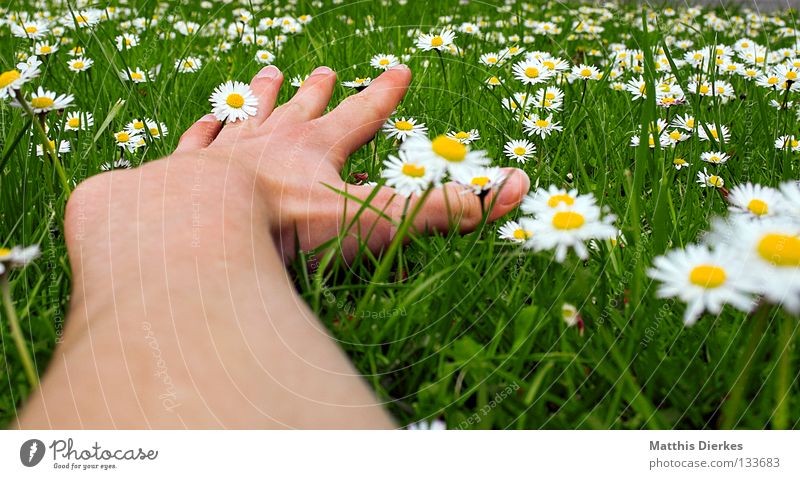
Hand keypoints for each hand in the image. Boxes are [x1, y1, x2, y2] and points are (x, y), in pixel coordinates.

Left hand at [173, 64, 528, 259]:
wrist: (200, 227)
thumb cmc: (291, 226)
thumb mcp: (379, 217)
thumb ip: (444, 208)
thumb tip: (515, 189)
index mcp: (319, 148)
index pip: (363, 113)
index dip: (383, 94)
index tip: (398, 70)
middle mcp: (273, 140)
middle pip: (302, 106)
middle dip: (319, 89)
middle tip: (326, 71)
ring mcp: (226, 152)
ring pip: (249, 112)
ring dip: (261, 94)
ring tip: (267, 72)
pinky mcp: (185, 173)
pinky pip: (197, 142)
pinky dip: (204, 130)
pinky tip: (204, 121)